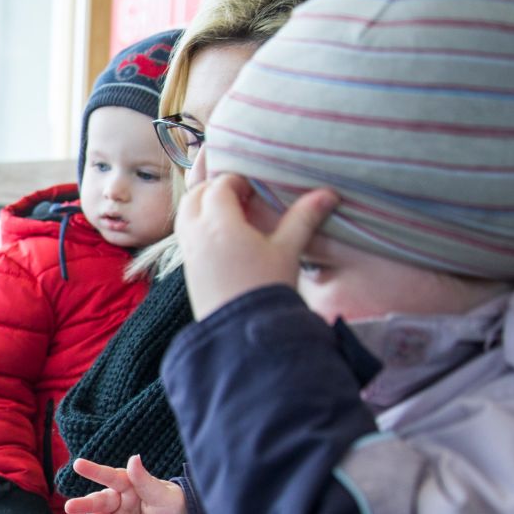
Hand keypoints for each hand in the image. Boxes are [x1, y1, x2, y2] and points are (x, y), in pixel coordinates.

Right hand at [63, 455, 187, 513]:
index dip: (95, 471)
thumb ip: (146, 481)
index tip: (78, 464)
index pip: (111, 477)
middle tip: (70, 508)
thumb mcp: (165, 498)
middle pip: (98, 501)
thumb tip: (134, 458)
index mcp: (132, 486)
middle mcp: (120, 501)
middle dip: (84, 505)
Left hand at [175, 175, 338, 319]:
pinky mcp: (187, 268)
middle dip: (215, 187)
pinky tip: (221, 235)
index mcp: (219, 224)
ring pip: (185, 213)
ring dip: (202, 203)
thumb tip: (328, 194)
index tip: (255, 187)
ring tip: (230, 210)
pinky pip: (185, 233)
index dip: (237, 180)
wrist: (241, 332)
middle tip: (241, 193)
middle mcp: (196, 234)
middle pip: (196, 194)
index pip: (220, 186)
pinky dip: (197, 223)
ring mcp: (188, 251)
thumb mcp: (288, 251)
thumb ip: (304, 218)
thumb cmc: (266, 289)